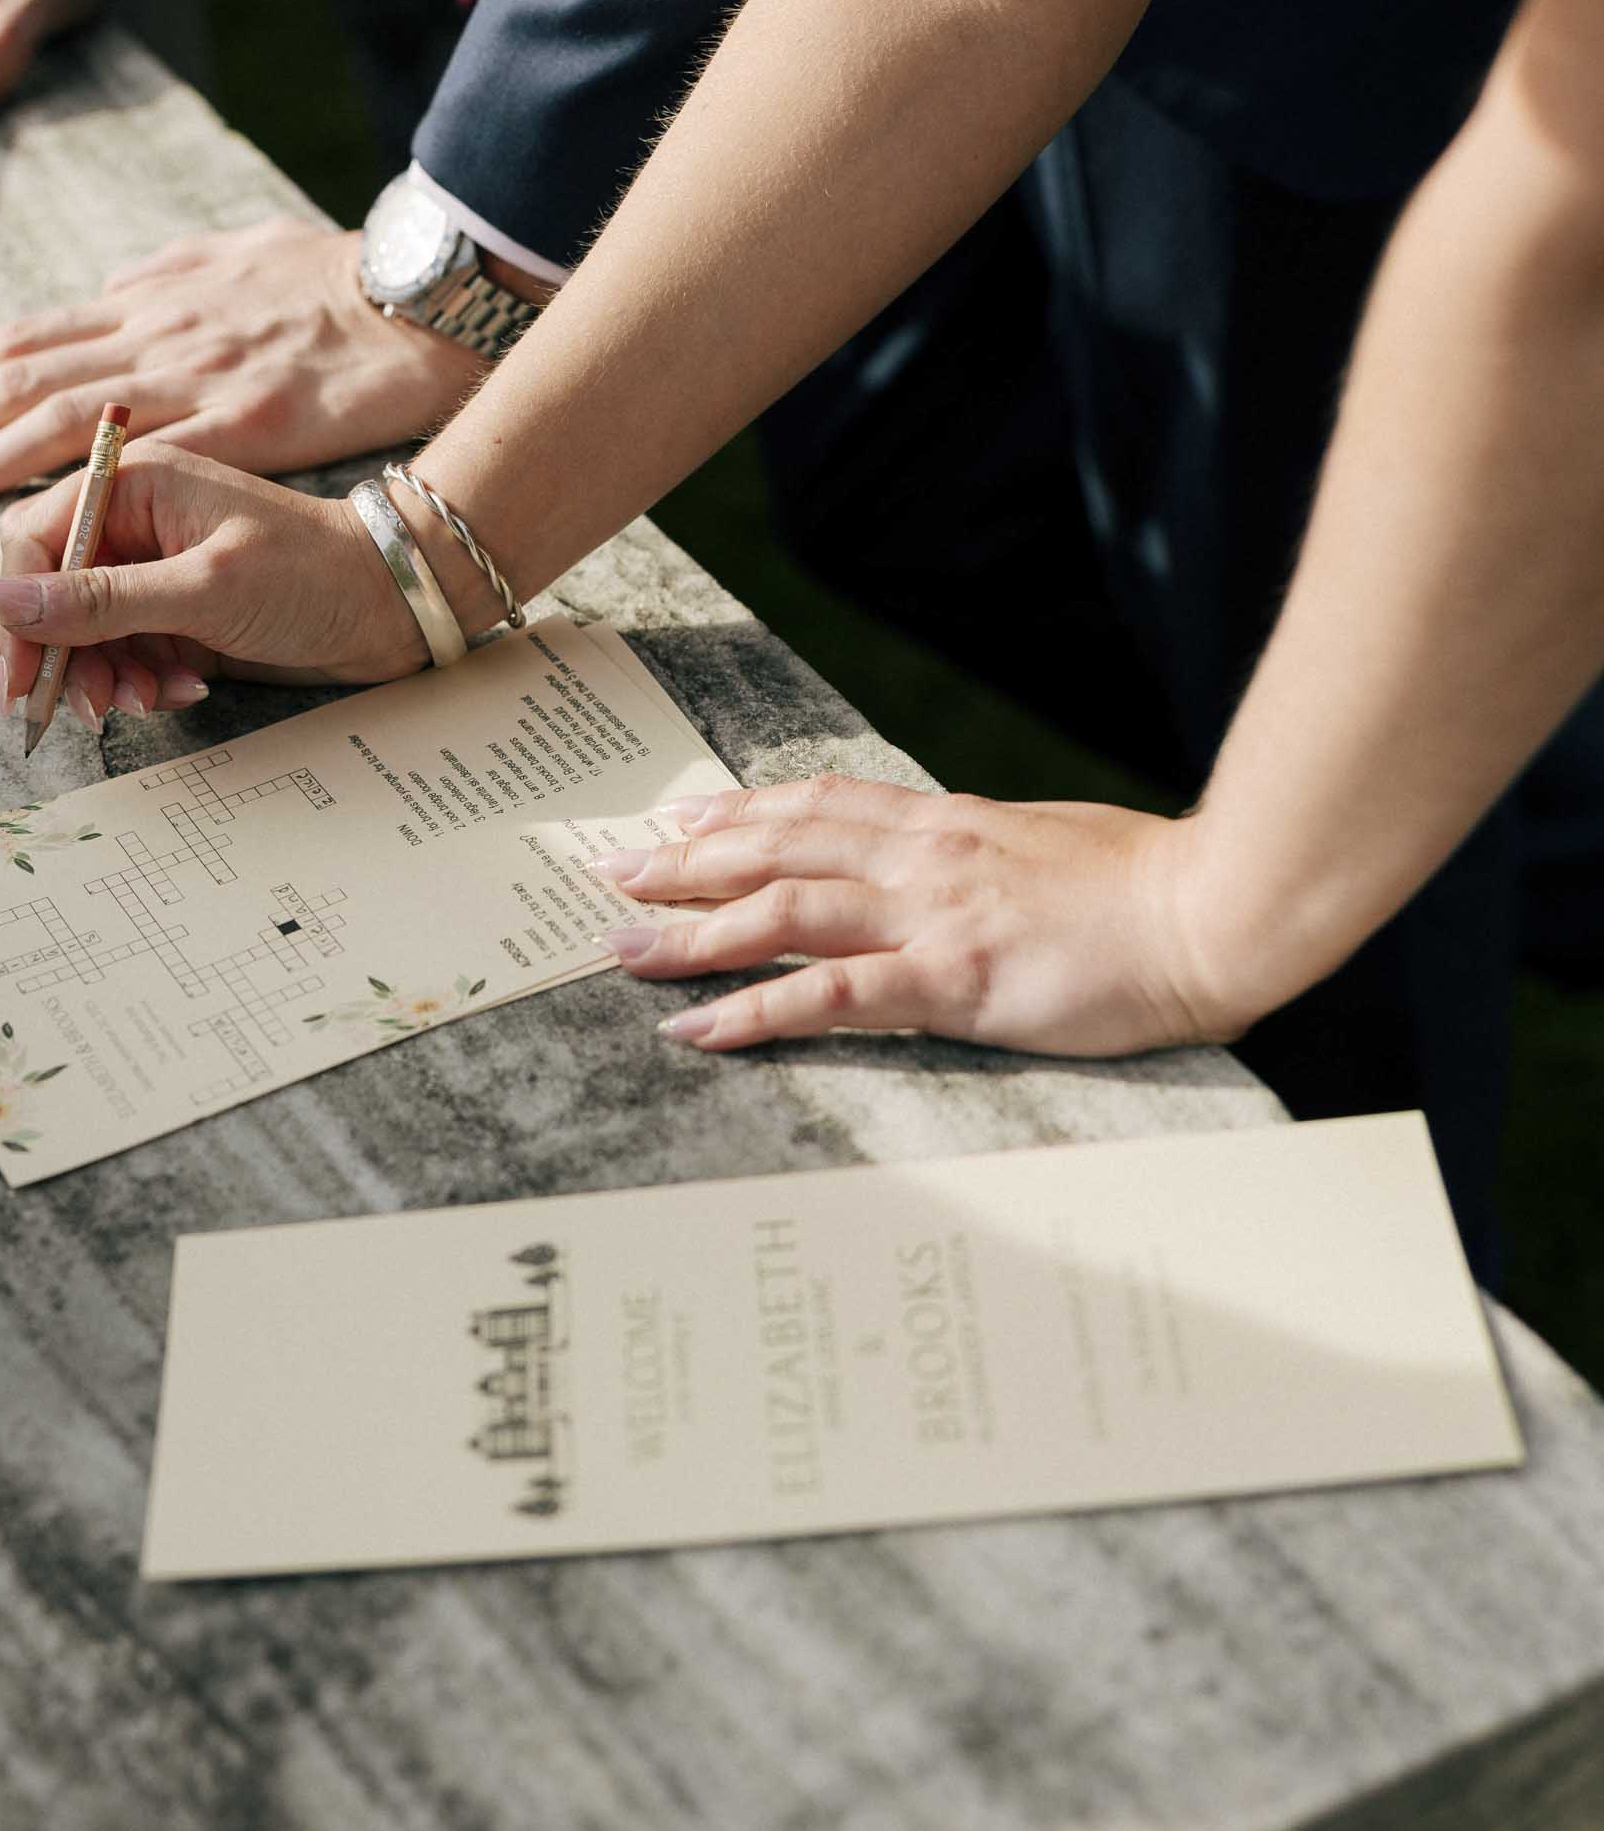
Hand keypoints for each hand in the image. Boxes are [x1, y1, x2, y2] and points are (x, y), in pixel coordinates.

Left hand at [0, 216, 484, 510]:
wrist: (423, 298)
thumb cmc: (340, 276)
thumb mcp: (242, 248)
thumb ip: (172, 273)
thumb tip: (117, 284)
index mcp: (155, 300)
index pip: (29, 339)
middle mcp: (159, 334)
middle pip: (22, 375)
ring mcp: (198, 377)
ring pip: (62, 415)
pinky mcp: (247, 423)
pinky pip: (144, 458)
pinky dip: (77, 485)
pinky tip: (32, 514)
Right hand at [0, 439, 427, 732]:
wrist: (394, 604)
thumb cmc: (311, 576)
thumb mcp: (199, 591)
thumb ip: (94, 600)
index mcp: (132, 483)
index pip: (33, 541)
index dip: (20, 613)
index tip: (24, 682)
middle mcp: (135, 520)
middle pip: (53, 593)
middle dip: (68, 656)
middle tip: (93, 708)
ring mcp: (156, 566)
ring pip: (87, 632)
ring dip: (108, 677)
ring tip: (152, 700)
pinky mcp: (178, 608)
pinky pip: (129, 652)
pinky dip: (146, 679)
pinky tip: (187, 688)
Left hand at [595, 775, 1249, 1056]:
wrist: (1214, 909)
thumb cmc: (1148, 886)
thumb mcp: (1050, 846)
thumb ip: (987, 853)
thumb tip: (959, 859)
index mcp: (948, 824)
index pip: (820, 804)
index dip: (742, 811)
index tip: (682, 821)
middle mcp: (923, 857)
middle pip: (778, 846)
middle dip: (688, 863)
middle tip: (616, 877)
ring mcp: (932, 916)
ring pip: (782, 910)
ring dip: (693, 931)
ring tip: (625, 951)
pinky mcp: (951, 980)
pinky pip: (829, 995)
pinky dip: (754, 1008)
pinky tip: (700, 1026)